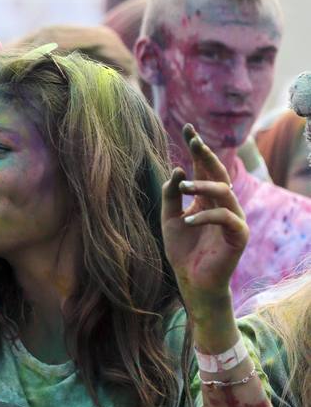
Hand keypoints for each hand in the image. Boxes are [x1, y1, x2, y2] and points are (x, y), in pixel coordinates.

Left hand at [161, 124, 247, 317]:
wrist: (191, 278)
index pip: (203, 167)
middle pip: (219, 172)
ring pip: (225, 191)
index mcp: (206, 197)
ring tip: (184, 187)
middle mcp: (222, 203)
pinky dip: (206, 216)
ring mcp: (233, 218)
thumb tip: (177, 168)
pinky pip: (226, 218)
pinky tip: (188, 220)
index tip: (188, 128)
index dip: (198, 148)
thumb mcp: (169, 217)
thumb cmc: (182, 248)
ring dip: (203, 186)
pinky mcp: (238, 234)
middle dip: (206, 155)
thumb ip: (171, 194)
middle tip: (194, 141)